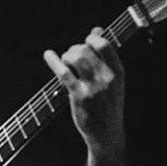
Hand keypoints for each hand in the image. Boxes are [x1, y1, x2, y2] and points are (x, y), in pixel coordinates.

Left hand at [43, 28, 125, 156]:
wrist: (107, 135)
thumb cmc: (108, 106)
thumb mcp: (113, 81)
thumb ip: (105, 56)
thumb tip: (97, 30)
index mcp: (118, 72)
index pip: (105, 45)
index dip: (92, 38)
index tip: (86, 41)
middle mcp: (107, 78)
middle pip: (86, 49)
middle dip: (75, 49)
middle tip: (71, 57)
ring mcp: (93, 87)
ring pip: (76, 58)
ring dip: (67, 55)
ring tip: (65, 61)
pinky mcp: (79, 96)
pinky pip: (64, 73)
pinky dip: (54, 61)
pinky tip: (48, 55)